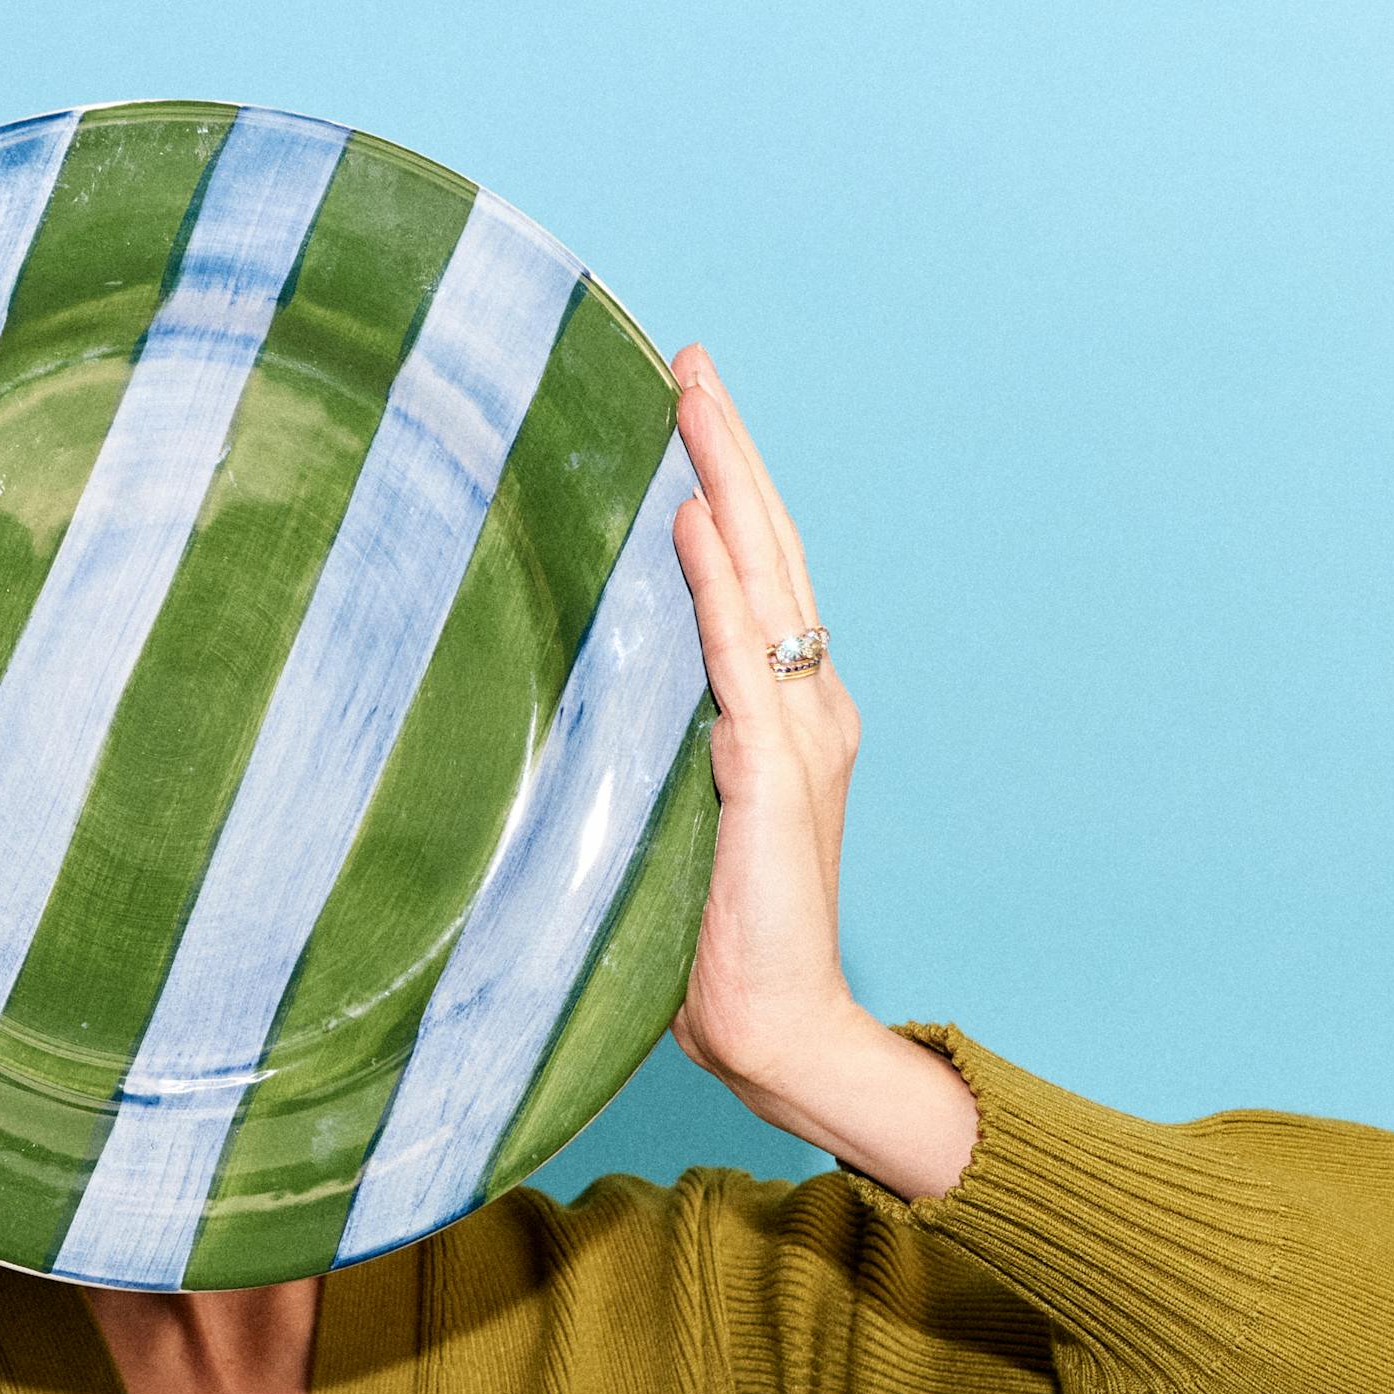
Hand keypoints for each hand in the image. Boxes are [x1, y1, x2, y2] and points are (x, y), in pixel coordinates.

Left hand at [664, 346, 977, 1201]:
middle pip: (771, 550)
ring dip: (726, 483)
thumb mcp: (673, 827)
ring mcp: (800, 737)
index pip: (758, 578)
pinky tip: (690, 521)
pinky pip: (742, 661)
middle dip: (730, 449)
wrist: (777, 1032)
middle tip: (689, 361)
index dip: (725, 488)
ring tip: (689, 400)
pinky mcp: (774, 777)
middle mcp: (811, 709)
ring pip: (764, 580)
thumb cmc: (711, 948)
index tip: (686, 408)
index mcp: (790, 719)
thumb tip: (582, 711)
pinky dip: (716, 587)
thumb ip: (655, 759)